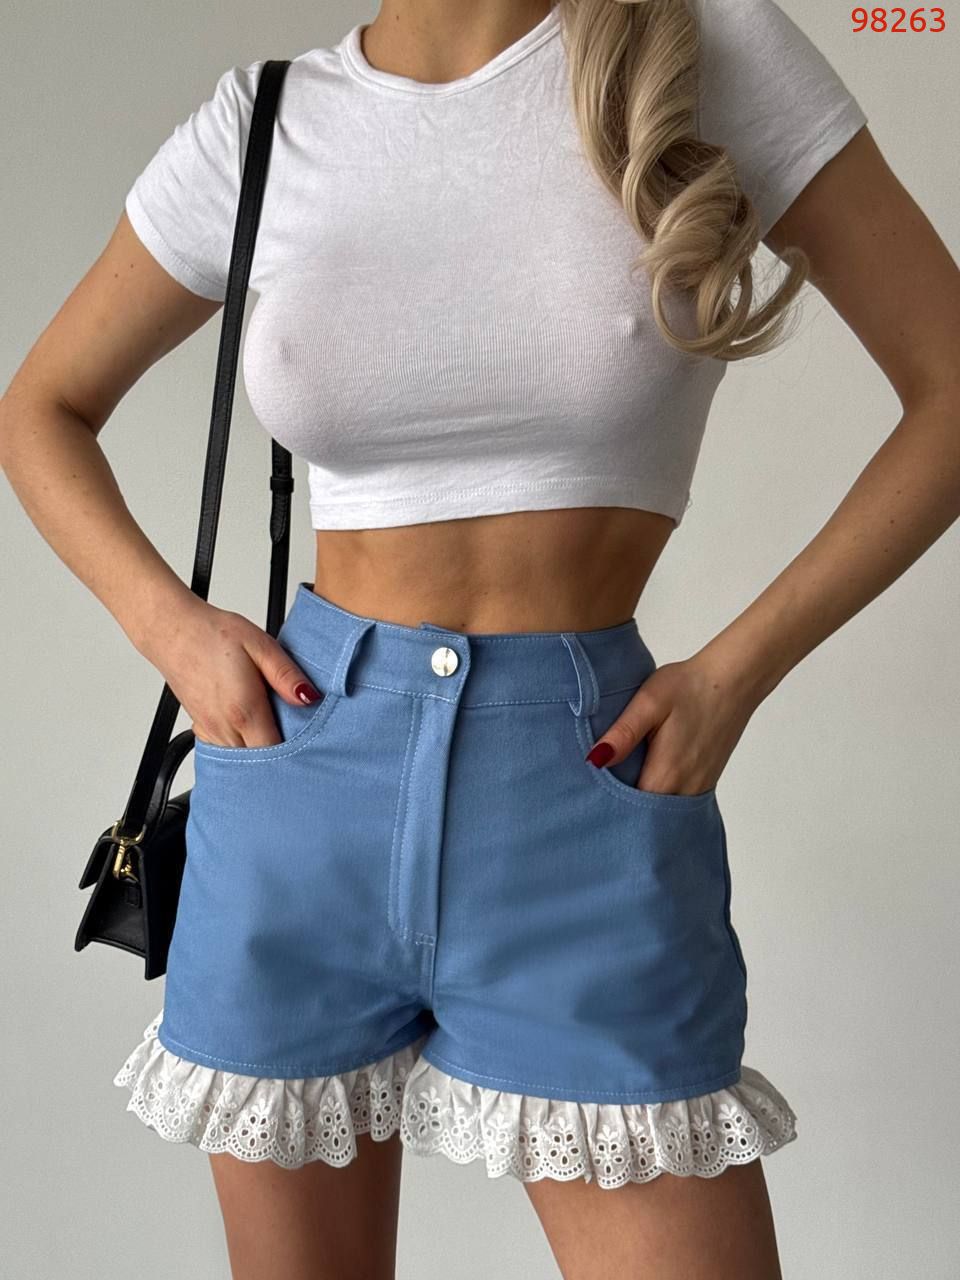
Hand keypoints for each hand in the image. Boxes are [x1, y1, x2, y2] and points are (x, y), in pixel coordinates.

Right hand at [143, 595, 322, 747]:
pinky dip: (241, 746)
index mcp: (244, 709)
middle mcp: (224, 727)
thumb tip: (310, 698)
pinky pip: (226, 750)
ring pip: (241, 759)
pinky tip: (252, 727)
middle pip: (258, 762)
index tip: (310, 743)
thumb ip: (286, 675)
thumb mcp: (260, 645)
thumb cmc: (214, 634)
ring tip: (275, 729)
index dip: (295, 753)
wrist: (172, 630)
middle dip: (279, 757)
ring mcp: (210, 730)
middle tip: (297, 738)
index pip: (274, 753)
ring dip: (259, 750)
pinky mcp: (202, 727)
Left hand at [585, 652, 760, 796]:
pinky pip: (678, 800)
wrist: (733, 680)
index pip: (630, 811)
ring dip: (643, 805)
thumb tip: (594, 759)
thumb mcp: (648, 703)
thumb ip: (623, 733)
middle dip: (624, 811)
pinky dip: (660, 796)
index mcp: (666, 773)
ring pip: (664, 810)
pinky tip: (646, 777)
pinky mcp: (706, 779)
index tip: (591, 797)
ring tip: (619, 787)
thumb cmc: (689, 687)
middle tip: (600, 794)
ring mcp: (699, 787)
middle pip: (648, 817)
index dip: (608, 807)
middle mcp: (685, 789)